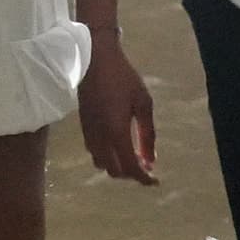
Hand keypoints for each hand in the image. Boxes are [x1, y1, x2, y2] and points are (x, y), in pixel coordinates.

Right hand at [76, 35, 160, 183]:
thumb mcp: (144, 103)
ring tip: (133, 156)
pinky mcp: (83, 126)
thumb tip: (151, 160)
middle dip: (131, 174)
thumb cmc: (123, 78)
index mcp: (116, 133)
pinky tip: (118, 145)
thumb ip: (148, 134)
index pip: (130, 167)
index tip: (156, 181)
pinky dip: (107, 157)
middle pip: (114, 171)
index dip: (144, 178)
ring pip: (102, 164)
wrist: (94, 59)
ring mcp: (89, 133)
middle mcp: (100, 138)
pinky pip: (94, 152)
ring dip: (118, 166)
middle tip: (146, 166)